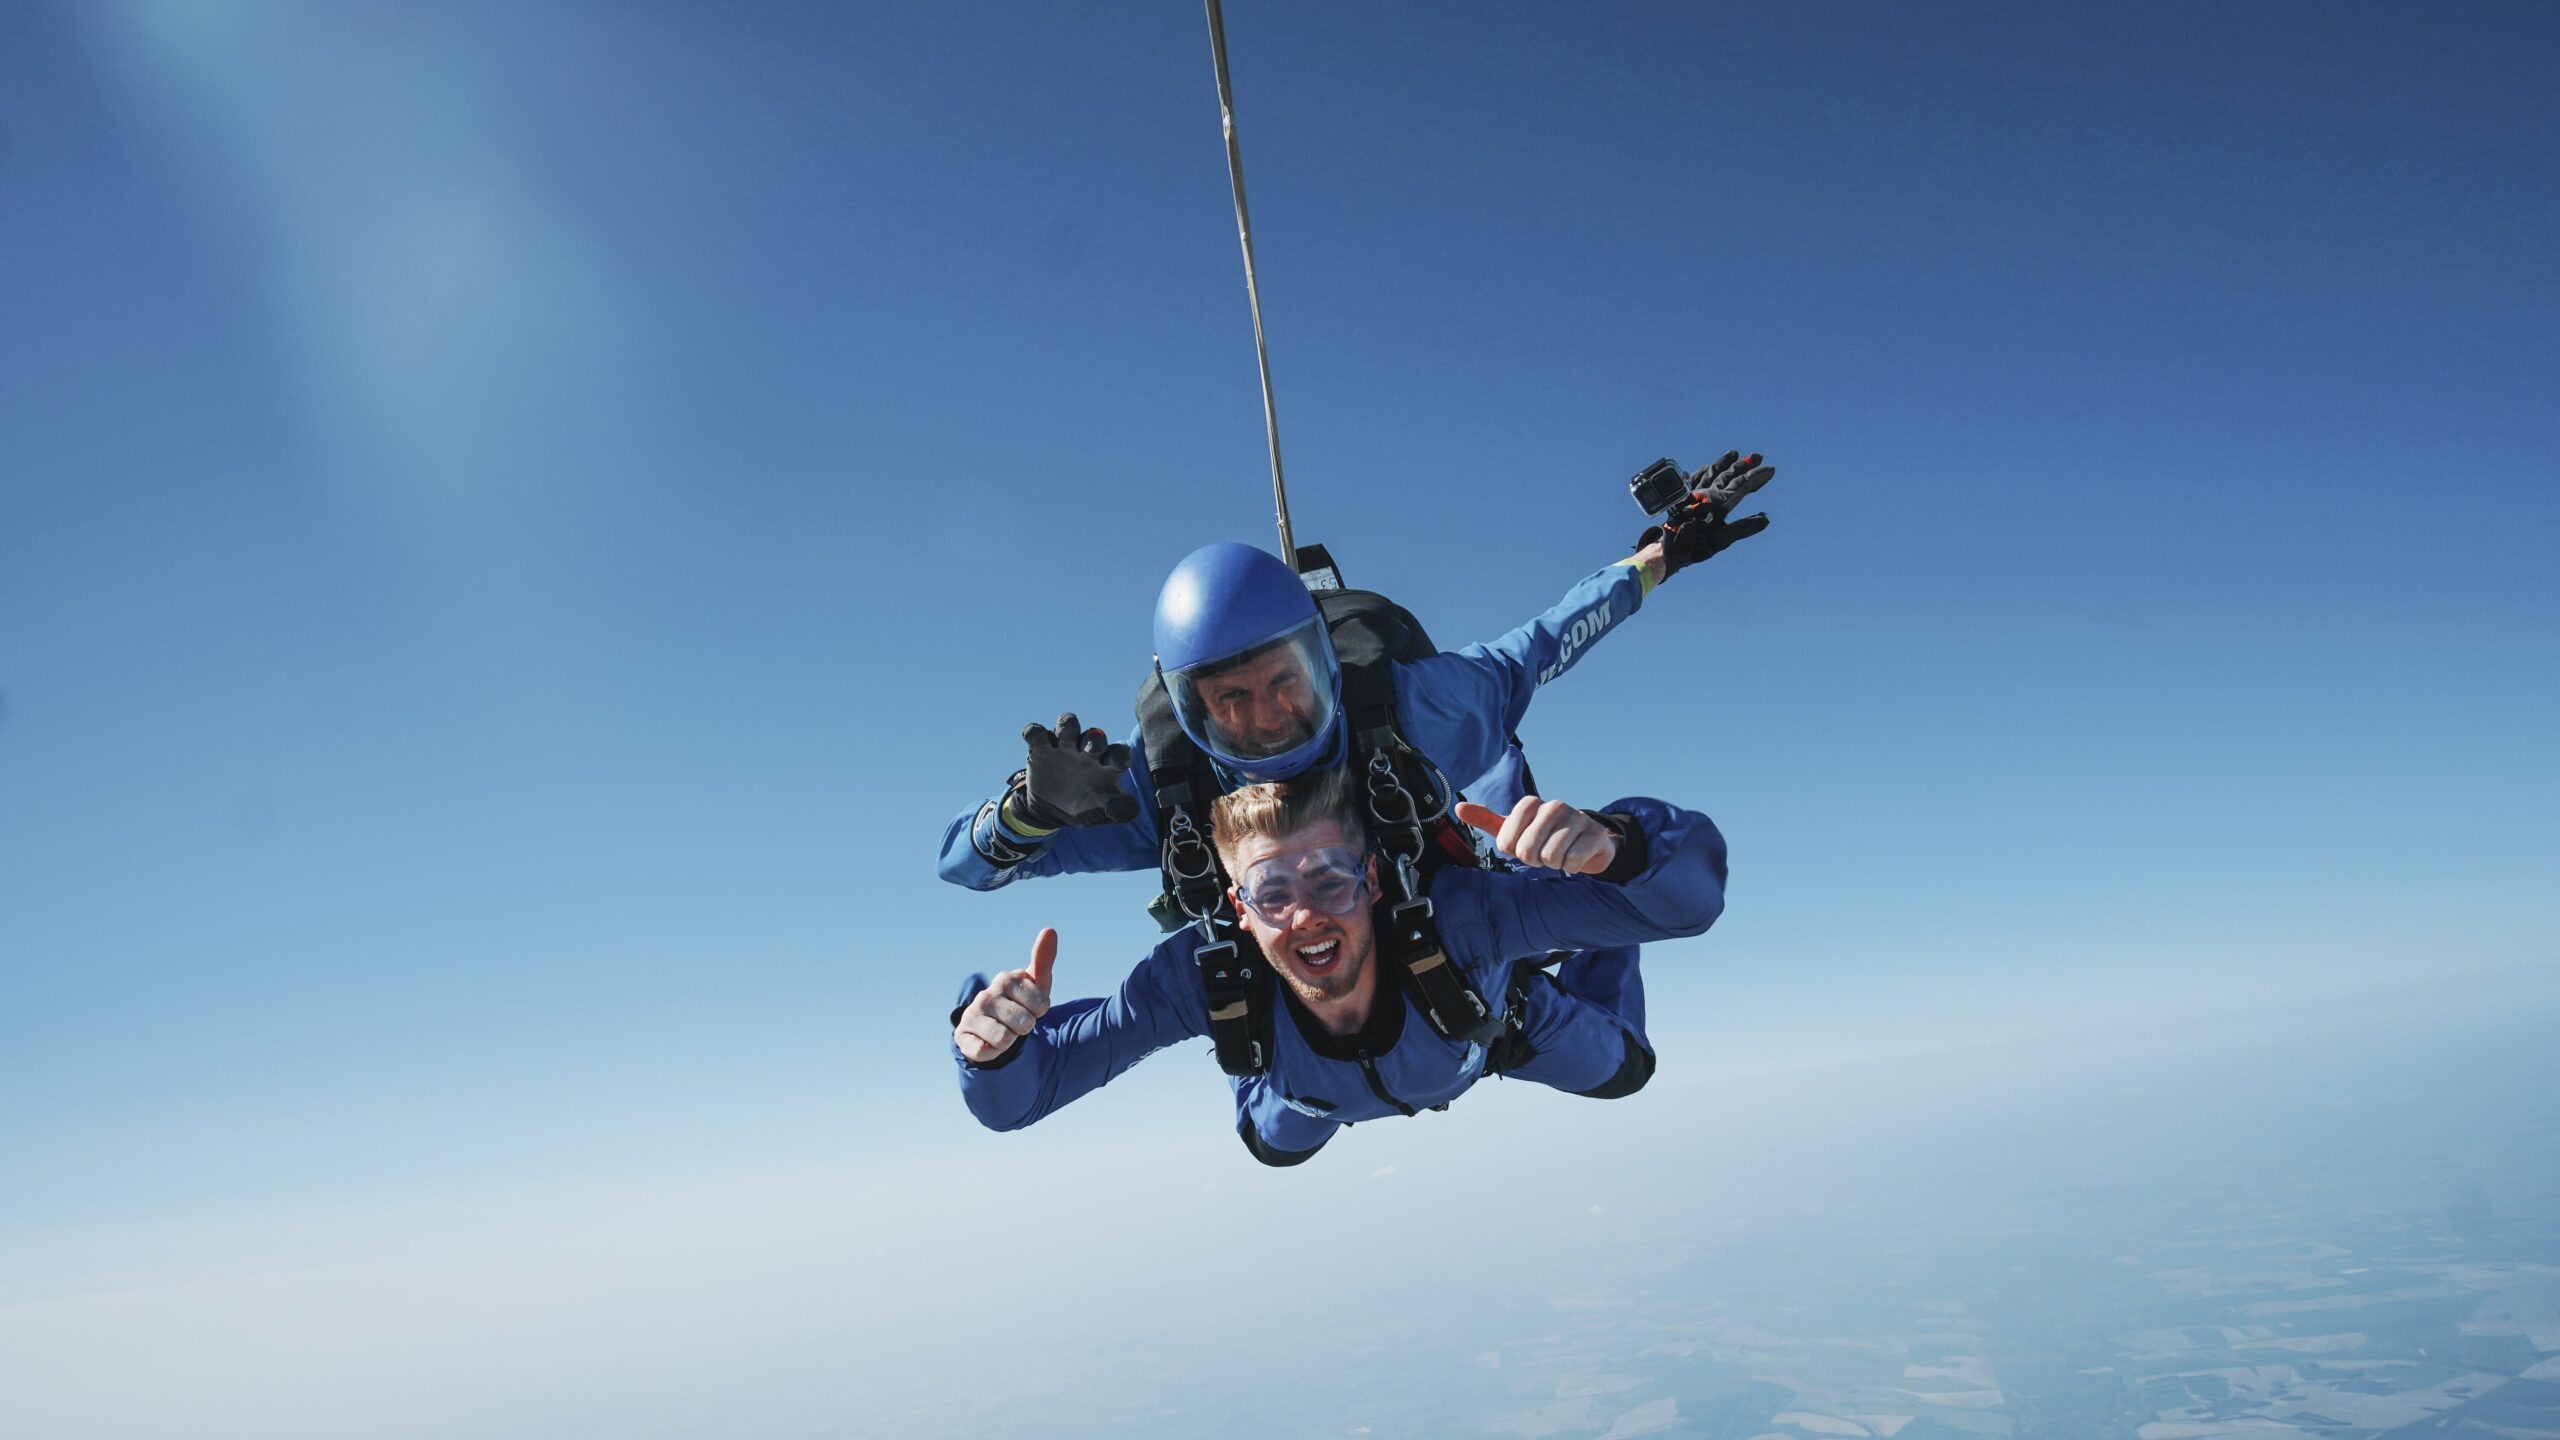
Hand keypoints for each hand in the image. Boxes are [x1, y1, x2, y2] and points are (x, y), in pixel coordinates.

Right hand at [955, 928, 1057, 1062]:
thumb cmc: (1020, 1003)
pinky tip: (988, 1043)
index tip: (1034, 1008)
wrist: (994, 1028)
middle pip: (1024, 1024)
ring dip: (1010, 1041)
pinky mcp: (961, 1037)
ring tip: (1004, 1032)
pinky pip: (983, 1052)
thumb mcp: (1036, 984)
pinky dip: (992, 1052)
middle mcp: (986, 995)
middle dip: (1025, 1028)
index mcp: (1006, 979)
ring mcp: (971, 1015)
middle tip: (1017, 1022)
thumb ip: (1043, 960)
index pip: (1040, 1004)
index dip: (1041, 1012)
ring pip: (1004, 1039)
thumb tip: (1049, 930)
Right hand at [1014, 713, 1138, 827]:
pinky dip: (1034, 731)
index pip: (1118, 752)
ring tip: (1063, 742)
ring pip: (1067, 723)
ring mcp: (1064, 747)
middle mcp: (1087, 751)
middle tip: (1089, 751)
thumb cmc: (1084, 808)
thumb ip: (1117, 810)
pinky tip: (1034, 739)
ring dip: (1067, 726)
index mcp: (1106, 765)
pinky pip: (1037, 732)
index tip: (1119, 765)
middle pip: (1095, 734)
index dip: (1120, 755)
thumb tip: (1133, 810)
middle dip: (1094, 740)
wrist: (1050, 812)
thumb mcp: (1100, 813)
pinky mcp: (1041, 749)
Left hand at [1455, 797, 1618, 874]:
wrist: (1586, 842)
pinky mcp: (1595, 834)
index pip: (1507, 839)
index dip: (1514, 850)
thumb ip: (1487, 820)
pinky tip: (1575, 856)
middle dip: (1534, 859)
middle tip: (1543, 853)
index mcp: (1531, 803)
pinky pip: (1573, 861)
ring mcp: (1577, 817)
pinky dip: (1572, 866)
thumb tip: (1459, 807)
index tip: (1524, 845)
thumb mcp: (1515, 829)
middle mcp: (1554, 806)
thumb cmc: (1545, 836)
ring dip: (1554, 864)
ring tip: (1559, 854)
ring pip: (1551, 857)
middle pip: (1528, 850)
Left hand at [1642, 449, 1775, 576]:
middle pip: (1728, 474)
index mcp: (1718, 502)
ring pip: (1711, 472)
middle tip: (1757, 456)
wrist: (1665, 547)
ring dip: (1723, 463)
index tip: (1770, 468)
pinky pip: (1693, 478)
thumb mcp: (1721, 540)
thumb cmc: (1693, 546)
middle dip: (1743, 464)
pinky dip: (1703, 471)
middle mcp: (1706, 492)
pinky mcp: (1681, 495)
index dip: (1757, 476)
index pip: (1742, 484)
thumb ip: (1743, 528)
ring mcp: (1693, 492)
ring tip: (1733, 453)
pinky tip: (1706, 467)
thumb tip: (1766, 519)